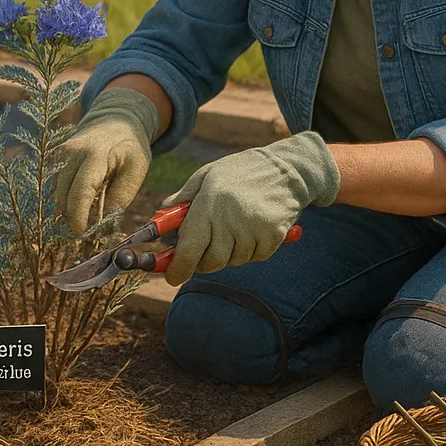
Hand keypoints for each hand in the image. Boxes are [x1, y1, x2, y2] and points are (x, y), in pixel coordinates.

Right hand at [53, 86, 160, 233]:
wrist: (116, 120)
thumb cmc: (130, 147)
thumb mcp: (136, 171)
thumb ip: (120, 197)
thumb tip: (101, 224)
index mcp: (95, 155)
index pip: (80, 191)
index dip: (78, 216)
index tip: (82, 233)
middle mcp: (70, 152)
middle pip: (63, 195)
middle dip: (72, 216)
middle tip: (87, 231)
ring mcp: (59, 153)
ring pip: (55, 192)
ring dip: (67, 208)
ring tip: (85, 215)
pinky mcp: (54, 157)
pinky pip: (54, 186)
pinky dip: (65, 199)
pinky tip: (79, 203)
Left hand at [161, 131, 339, 286]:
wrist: (287, 169)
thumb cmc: (241, 171)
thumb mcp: (207, 176)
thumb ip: (182, 199)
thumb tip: (158, 222)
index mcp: (208, 204)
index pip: (189, 249)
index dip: (178, 268)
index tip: (172, 275)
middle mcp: (230, 220)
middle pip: (210, 262)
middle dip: (202, 262)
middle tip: (202, 250)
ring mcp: (254, 230)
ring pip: (233, 261)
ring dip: (228, 252)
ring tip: (234, 227)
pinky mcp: (273, 237)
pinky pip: (254, 257)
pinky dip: (250, 249)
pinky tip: (252, 228)